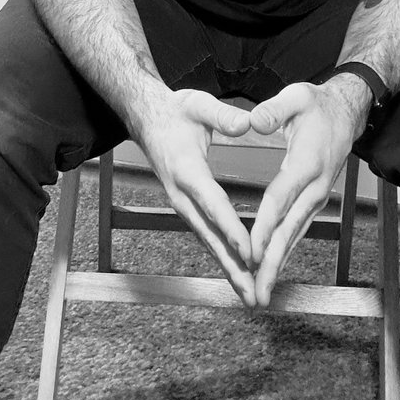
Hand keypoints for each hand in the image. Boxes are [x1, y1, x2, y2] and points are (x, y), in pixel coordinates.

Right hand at [132, 89, 256, 306]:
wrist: (146, 118)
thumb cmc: (175, 111)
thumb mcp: (199, 104)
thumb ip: (223, 115)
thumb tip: (246, 124)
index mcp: (186, 168)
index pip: (212, 203)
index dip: (231, 230)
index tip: (250, 253)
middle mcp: (181, 193)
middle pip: (209, 235)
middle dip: (232, 266)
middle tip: (253, 293)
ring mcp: (181, 203)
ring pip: (207, 241)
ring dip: (228, 269)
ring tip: (249, 295)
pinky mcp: (185, 206)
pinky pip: (205, 235)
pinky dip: (222, 257)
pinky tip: (237, 273)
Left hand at [247, 79, 370, 306]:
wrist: (347, 111)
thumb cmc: (317, 104)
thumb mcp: (296, 96)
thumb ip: (274, 110)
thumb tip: (253, 120)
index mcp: (307, 162)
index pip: (281, 198)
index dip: (265, 226)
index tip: (250, 251)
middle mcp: (315, 186)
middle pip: (289, 229)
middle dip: (271, 263)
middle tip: (257, 291)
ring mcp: (318, 196)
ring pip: (295, 236)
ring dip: (278, 265)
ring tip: (261, 292)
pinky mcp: (315, 200)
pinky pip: (298, 230)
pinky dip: (284, 252)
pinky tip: (272, 269)